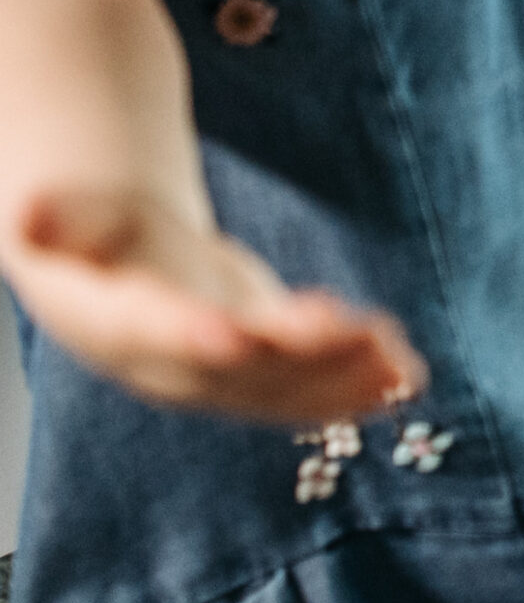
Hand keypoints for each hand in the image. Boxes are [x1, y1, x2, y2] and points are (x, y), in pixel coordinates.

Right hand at [3, 188, 421, 424]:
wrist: (113, 282)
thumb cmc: (96, 241)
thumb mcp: (73, 222)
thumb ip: (58, 218)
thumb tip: (26, 209)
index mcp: (123, 326)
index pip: (157, 333)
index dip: (193, 334)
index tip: (233, 332)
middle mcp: (176, 365)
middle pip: (238, 369)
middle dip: (298, 356)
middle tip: (355, 333)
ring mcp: (223, 377)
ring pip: (283, 389)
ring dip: (343, 377)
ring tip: (396, 361)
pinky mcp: (262, 374)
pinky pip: (309, 392)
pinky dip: (358, 388)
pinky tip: (406, 379)